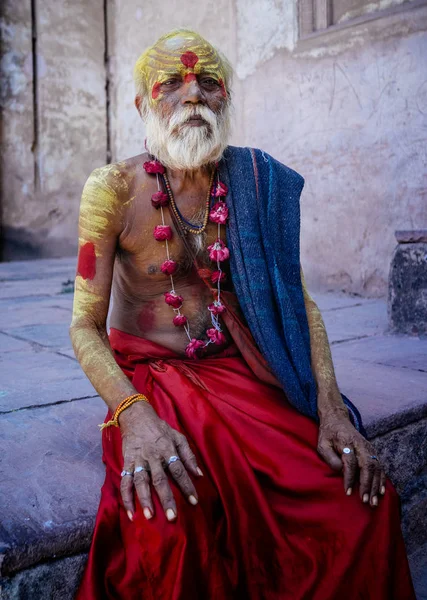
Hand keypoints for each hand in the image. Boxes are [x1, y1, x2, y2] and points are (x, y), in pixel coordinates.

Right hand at [118, 401, 202, 521]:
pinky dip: (127, 498)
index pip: (179, 470)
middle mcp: (153, 456)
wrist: (136, 417)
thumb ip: (189, 455)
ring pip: (141, 482)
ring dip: (145, 499)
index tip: (194, 501)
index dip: (187, 485)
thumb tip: (200, 474)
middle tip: (172, 517)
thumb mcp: (178, 437)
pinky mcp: (127, 463)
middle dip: (166, 499)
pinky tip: (132, 513)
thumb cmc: (160, 429)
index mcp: (168, 449)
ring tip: (149, 516)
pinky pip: (125, 482)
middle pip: (160, 479)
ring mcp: (139, 460)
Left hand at [317, 411, 385, 506]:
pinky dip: (381, 479)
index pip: (351, 462)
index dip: (350, 478)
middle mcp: (360, 445)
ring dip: (376, 486)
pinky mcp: (372, 451)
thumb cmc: (328, 434)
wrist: (337, 419)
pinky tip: (381, 491)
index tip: (348, 492)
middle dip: (367, 485)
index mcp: (346, 442)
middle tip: (365, 501)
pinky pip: (380, 466)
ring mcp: (368, 448)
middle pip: (367, 466)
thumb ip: (329, 456)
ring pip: (376, 468)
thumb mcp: (322, 443)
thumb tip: (339, 470)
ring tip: (373, 501)